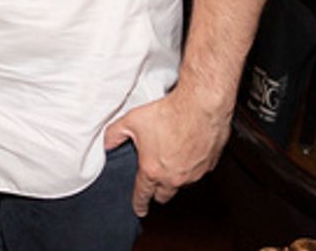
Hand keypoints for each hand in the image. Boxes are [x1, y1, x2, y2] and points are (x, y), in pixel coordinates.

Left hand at [103, 86, 230, 216]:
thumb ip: (114, 135)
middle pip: (164, 195)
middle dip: (157, 191)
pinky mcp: (208, 166)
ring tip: (169, 157)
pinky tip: (186, 150)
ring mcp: (193, 174)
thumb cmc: (169, 113)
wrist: (200, 106)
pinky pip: (197, 172)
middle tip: (153, 181)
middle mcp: (174, 177)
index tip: (139, 209)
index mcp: (153, 170)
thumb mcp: (131, 121)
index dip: (139, 204)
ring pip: (182, 184)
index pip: (143, 195)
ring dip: (175, 176)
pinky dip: (191, 166)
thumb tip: (106, 144)